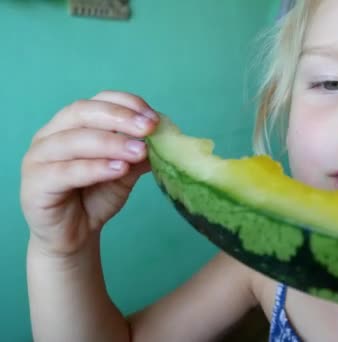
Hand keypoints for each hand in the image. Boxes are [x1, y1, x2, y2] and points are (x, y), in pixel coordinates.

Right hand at [20, 91, 158, 256]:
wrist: (75, 235)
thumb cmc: (96, 196)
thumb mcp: (125, 171)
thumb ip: (139, 153)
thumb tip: (165, 136)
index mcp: (72, 123)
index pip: (98, 101)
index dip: (126, 104)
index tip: (154, 118)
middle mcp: (51, 134)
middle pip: (82, 113)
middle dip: (119, 118)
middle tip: (148, 129)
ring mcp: (38, 158)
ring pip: (74, 141)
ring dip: (111, 143)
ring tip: (139, 152)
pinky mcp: (35, 184)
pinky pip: (66, 172)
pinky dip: (95, 168)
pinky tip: (119, 169)